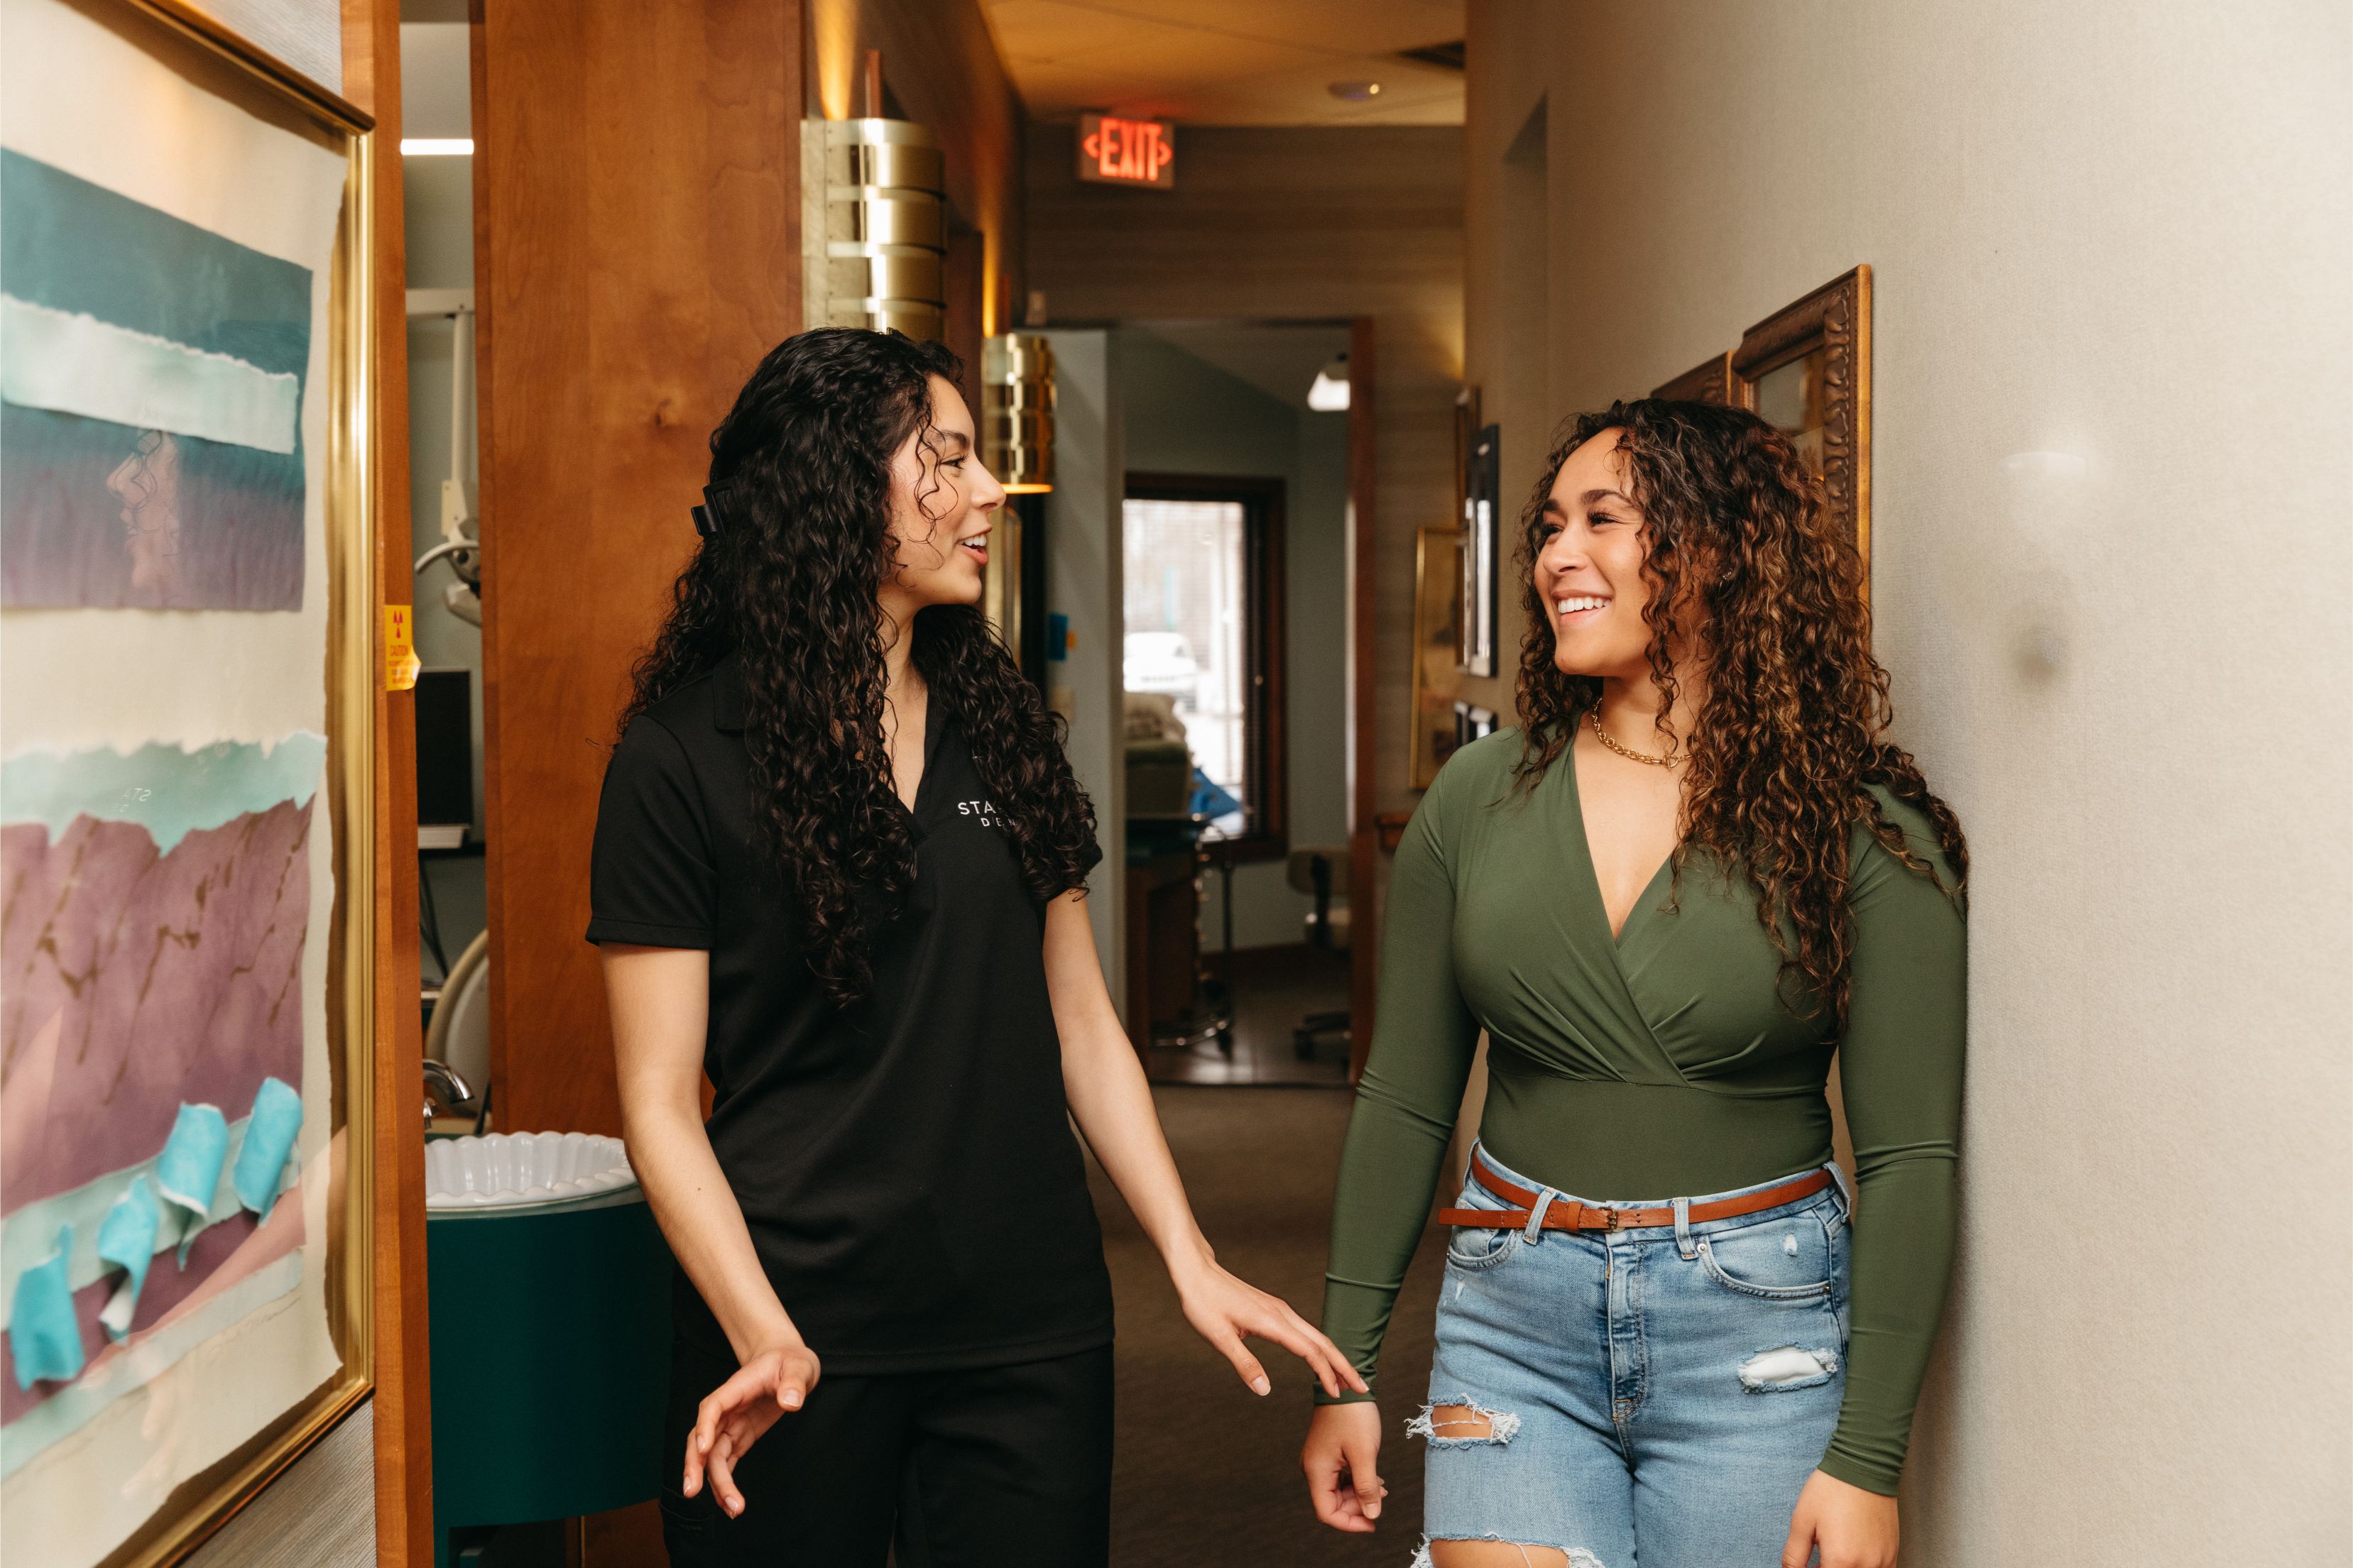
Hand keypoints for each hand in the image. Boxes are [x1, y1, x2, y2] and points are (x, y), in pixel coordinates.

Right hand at [682, 1340, 821, 1516]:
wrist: (787, 1363)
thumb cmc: (790, 1362)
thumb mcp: (798, 1367)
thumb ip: (793, 1384)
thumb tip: (790, 1403)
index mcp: (735, 1389)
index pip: (712, 1408)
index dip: (703, 1428)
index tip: (701, 1450)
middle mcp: (727, 1410)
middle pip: (702, 1440)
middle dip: (696, 1466)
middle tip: (693, 1493)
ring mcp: (731, 1426)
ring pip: (712, 1458)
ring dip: (716, 1484)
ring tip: (732, 1509)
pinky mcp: (739, 1438)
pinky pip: (725, 1463)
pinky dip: (724, 1484)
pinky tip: (730, 1505)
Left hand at [1172, 1258, 1368, 1398]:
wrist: (1196, 1272)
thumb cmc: (1203, 1303)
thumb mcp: (1219, 1338)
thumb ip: (1244, 1364)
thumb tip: (1265, 1391)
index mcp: (1272, 1321)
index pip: (1309, 1351)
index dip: (1326, 1373)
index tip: (1338, 1394)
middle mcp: (1282, 1313)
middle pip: (1322, 1341)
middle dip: (1343, 1365)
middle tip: (1362, 1388)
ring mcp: (1280, 1310)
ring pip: (1316, 1335)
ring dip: (1333, 1356)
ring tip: (1346, 1378)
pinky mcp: (1274, 1310)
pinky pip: (1304, 1330)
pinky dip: (1318, 1347)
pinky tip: (1319, 1357)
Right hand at [1301, 1401, 1386, 1531]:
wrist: (1347, 1385)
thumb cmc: (1353, 1415)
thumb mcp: (1365, 1453)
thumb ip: (1367, 1487)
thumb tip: (1371, 1515)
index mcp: (1317, 1471)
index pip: (1327, 1513)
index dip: (1350, 1523)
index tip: (1372, 1523)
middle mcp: (1313, 1469)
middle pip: (1333, 1503)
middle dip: (1358, 1505)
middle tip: (1380, 1496)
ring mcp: (1319, 1461)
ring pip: (1338, 1491)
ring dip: (1359, 1493)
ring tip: (1381, 1486)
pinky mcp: (1326, 1454)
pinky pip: (1339, 1478)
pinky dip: (1356, 1482)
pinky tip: (1373, 1477)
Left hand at [1782, 1469, 1899, 1567]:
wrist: (1863, 1466)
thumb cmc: (1831, 1490)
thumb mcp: (1802, 1520)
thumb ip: (1794, 1555)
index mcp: (1841, 1561)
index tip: (1811, 1562)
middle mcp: (1866, 1566)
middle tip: (1820, 1557)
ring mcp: (1884, 1561)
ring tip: (1835, 1551)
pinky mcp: (1893, 1553)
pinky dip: (1863, 1566)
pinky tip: (1852, 1551)